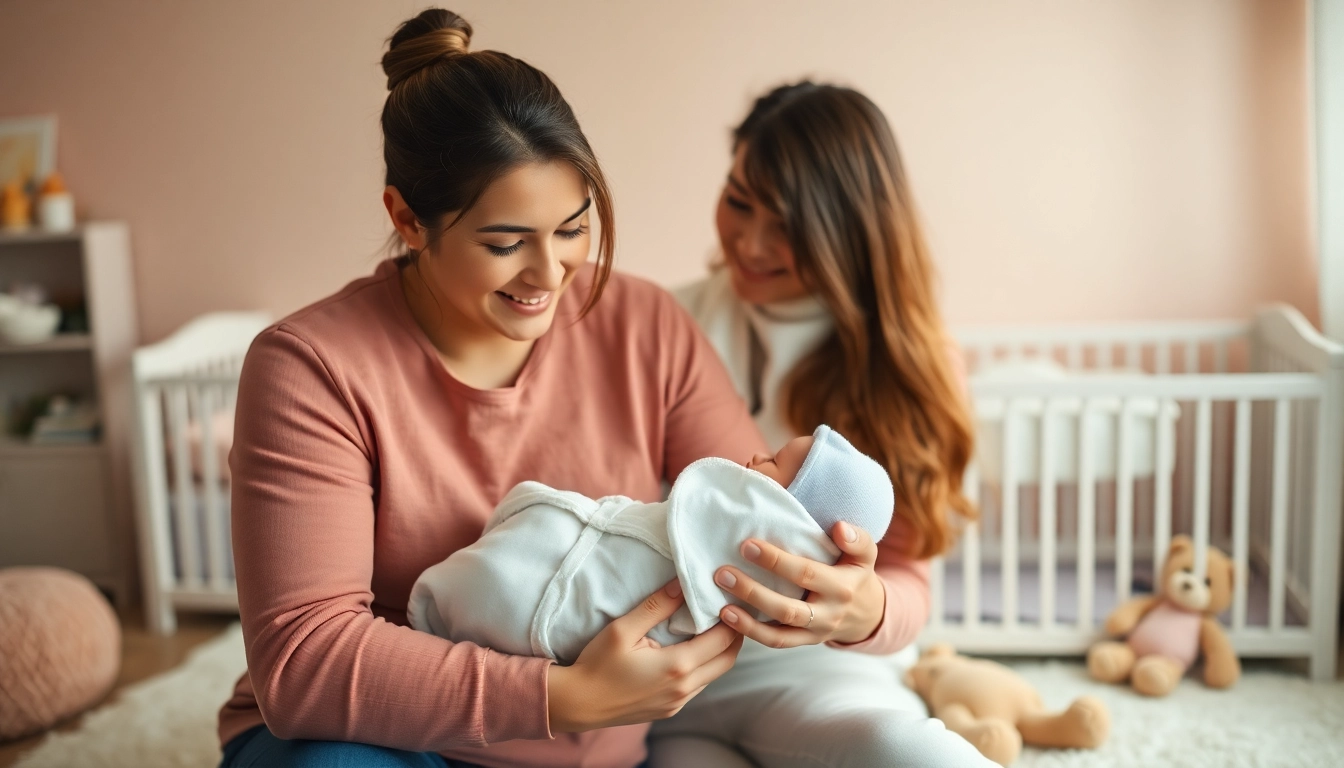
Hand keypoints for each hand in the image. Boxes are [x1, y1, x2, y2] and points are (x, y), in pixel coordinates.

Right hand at [546, 580, 743, 732]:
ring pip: (715, 674)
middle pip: (728, 659)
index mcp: (677, 666)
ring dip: (720, 651)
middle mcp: (684, 688)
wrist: (578, 704)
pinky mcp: (670, 710)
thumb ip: (656, 606)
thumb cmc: (597, 665)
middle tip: (730, 611)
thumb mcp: (622, 630)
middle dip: (735, 634)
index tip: (730, 599)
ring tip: (714, 627)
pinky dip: (705, 666)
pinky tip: (692, 650)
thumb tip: (682, 585)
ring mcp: (678, 703)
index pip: (723, 639)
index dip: (732, 618)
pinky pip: (699, 686)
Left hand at [714, 521, 884, 647]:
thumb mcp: (865, 555)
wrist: (865, 613)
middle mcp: (829, 614)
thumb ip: (856, 539)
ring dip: (747, 620)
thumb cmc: (855, 574)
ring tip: (722, 605)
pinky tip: (728, 618)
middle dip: (753, 592)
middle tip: (723, 573)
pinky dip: (751, 633)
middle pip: (787, 608)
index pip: (805, 573)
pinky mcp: (803, 642)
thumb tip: (839, 527)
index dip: (776, 561)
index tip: (747, 545)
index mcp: (842, 588)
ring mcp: (815, 633)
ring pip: (779, 633)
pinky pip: (776, 642)